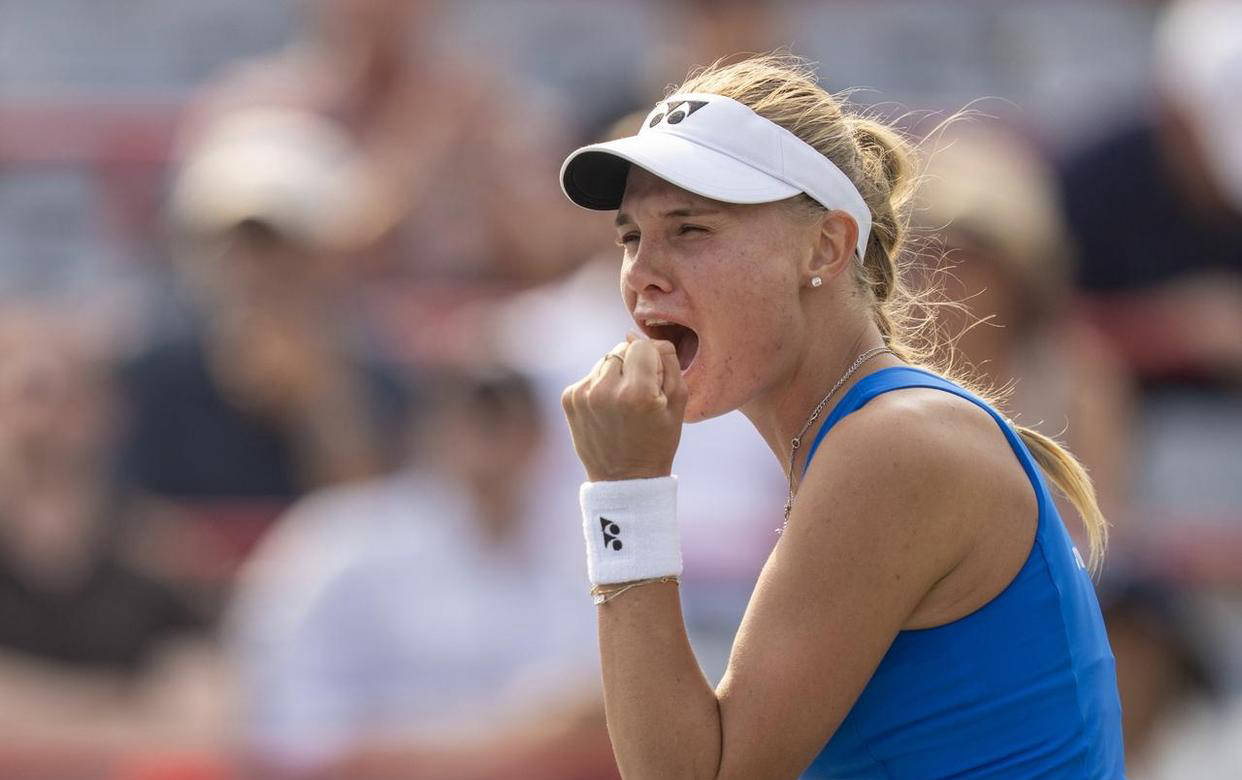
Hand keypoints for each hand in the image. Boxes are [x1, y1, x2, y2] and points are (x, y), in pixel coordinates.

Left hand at [562, 337, 687, 481]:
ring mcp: (583, 394)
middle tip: (638, 397)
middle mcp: (606, 390)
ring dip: (615, 375)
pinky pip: (590, 376)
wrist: (625, 479)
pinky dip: (599, 387)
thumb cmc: (658, 440)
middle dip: (632, 365)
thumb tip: (633, 333)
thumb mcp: (678, 402)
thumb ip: (667, 360)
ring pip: (604, 361)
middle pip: (621, 349)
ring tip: (621, 406)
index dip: (652, 363)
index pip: (642, 345)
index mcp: (637, 392)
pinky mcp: (569, 399)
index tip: (653, 387)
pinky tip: (606, 411)